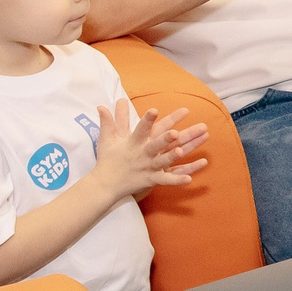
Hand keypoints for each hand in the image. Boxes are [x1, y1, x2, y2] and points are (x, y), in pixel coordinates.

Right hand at [91, 103, 208, 198]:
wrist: (104, 185)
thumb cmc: (108, 159)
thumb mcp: (107, 139)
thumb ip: (109, 121)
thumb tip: (101, 105)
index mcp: (132, 143)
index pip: (140, 129)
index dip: (147, 120)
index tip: (154, 110)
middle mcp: (141, 154)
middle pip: (154, 145)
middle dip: (164, 139)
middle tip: (175, 132)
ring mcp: (147, 168)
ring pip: (162, 162)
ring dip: (171, 157)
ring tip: (182, 151)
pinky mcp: (150, 180)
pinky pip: (165, 180)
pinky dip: (177, 180)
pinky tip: (190, 179)